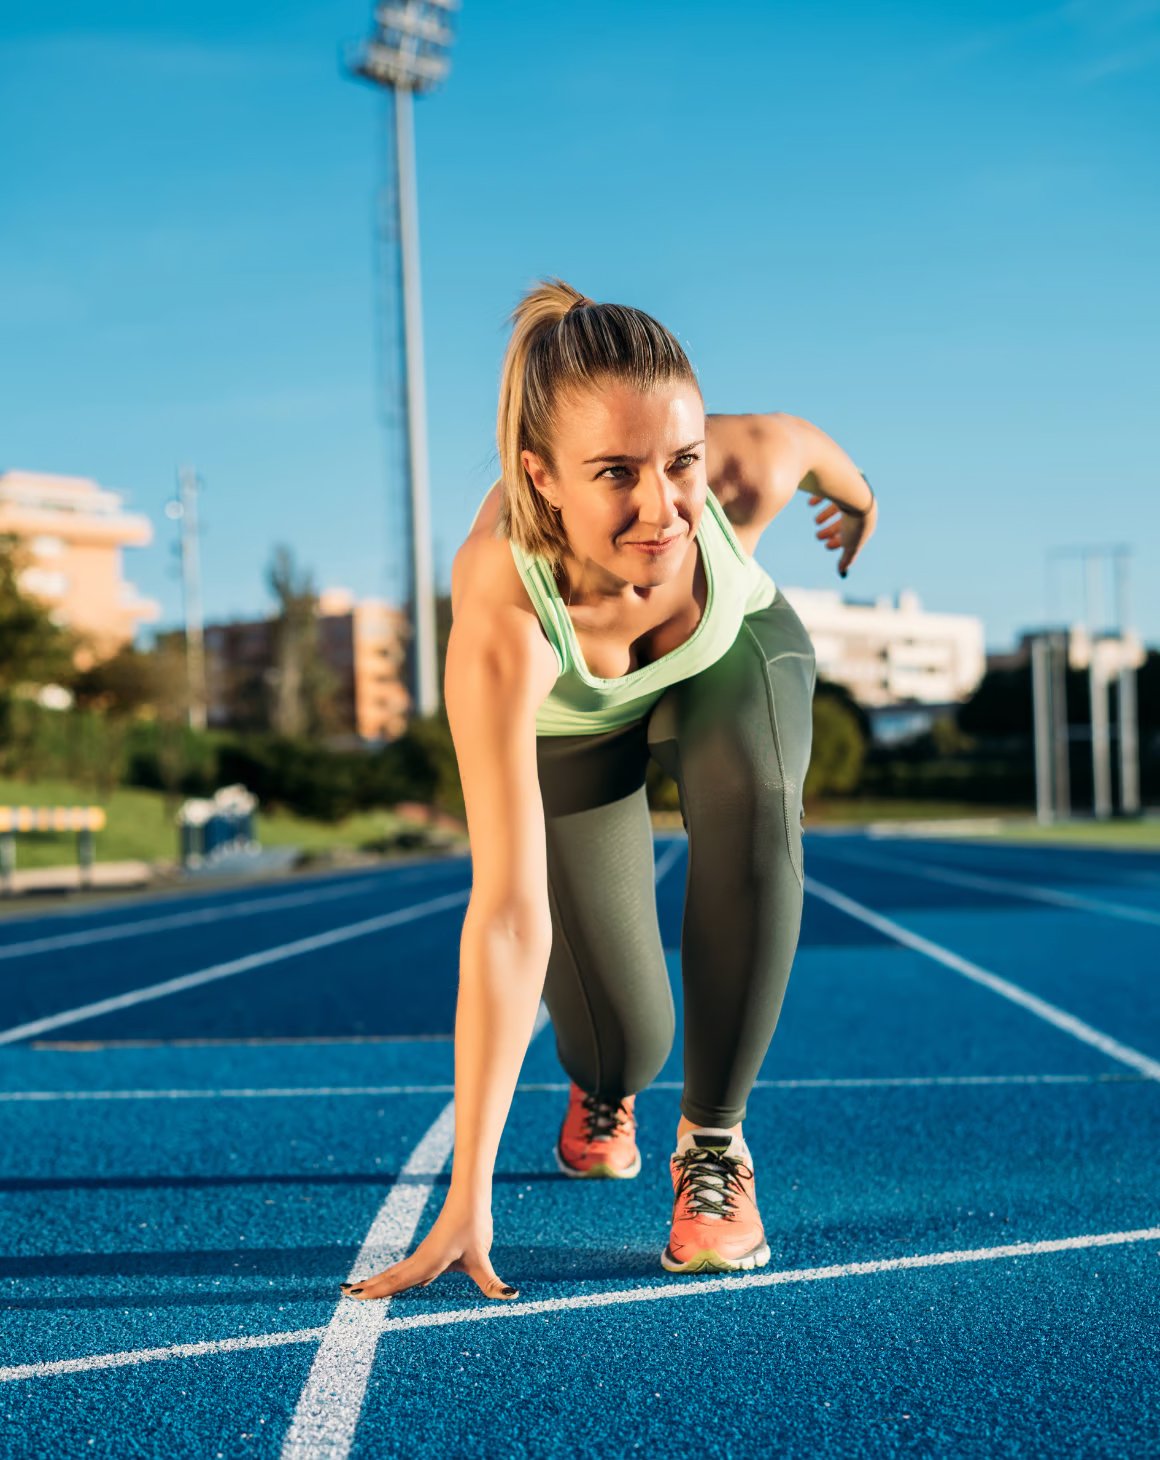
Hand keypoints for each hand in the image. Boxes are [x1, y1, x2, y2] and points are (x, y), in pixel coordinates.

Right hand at [340, 1193, 518, 1302]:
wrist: (471, 1197)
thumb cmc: (474, 1225)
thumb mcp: (483, 1259)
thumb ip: (493, 1283)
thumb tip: (512, 1295)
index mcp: (427, 1263)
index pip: (396, 1282)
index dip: (376, 1291)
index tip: (354, 1296)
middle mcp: (421, 1260)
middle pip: (390, 1277)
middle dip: (369, 1287)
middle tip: (345, 1294)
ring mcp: (424, 1255)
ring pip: (396, 1272)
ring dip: (378, 1281)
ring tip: (359, 1289)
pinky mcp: (431, 1251)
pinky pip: (407, 1268)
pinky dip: (394, 1276)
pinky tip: (396, 1282)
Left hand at [807, 492, 876, 577]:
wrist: (856, 497)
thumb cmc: (855, 523)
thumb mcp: (850, 544)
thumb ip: (847, 558)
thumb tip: (842, 572)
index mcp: (865, 520)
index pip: (852, 533)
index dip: (839, 542)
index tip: (826, 546)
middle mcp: (860, 505)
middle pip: (844, 520)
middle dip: (831, 530)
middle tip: (817, 536)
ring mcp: (851, 493)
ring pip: (838, 505)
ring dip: (826, 516)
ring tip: (815, 522)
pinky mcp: (841, 481)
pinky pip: (831, 490)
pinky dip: (820, 498)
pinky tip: (810, 504)